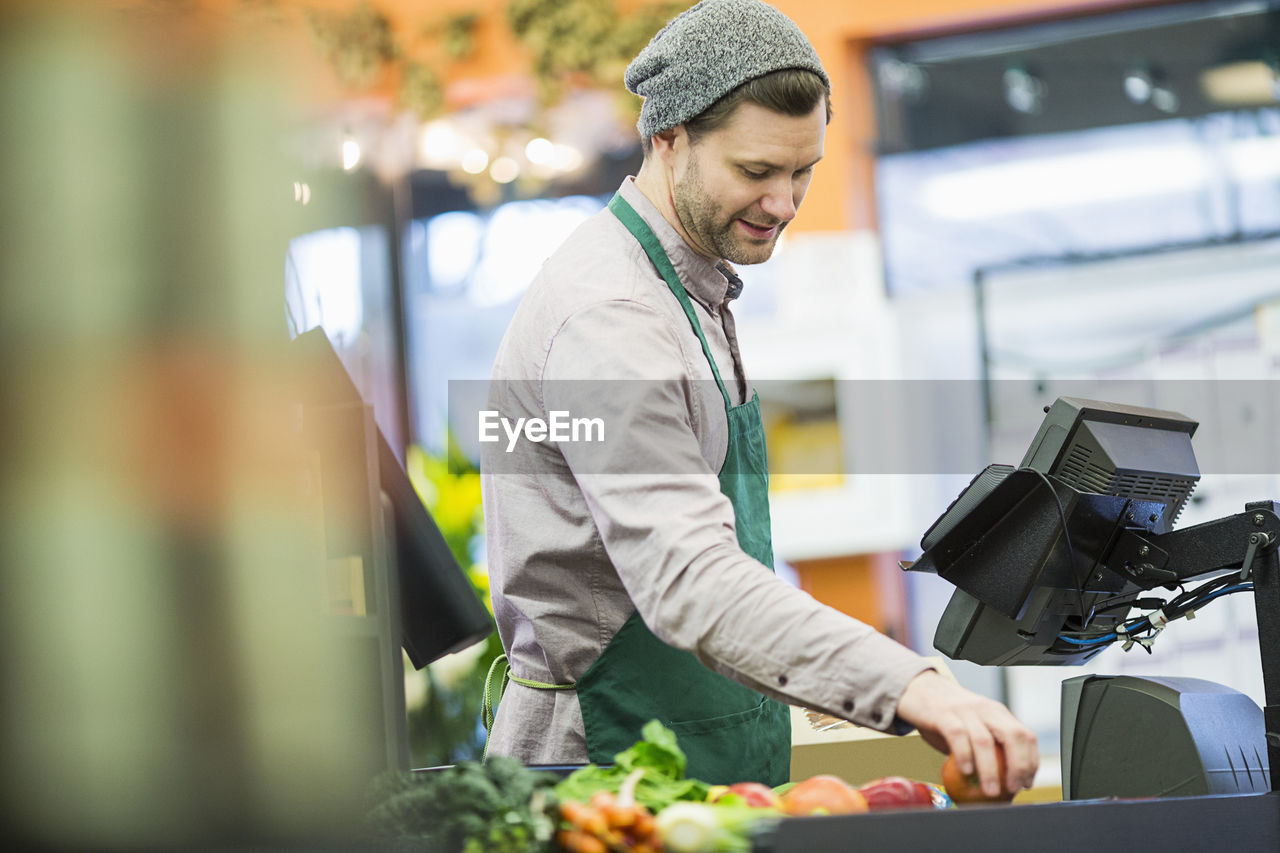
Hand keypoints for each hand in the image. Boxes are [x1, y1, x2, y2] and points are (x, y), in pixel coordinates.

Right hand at [895, 669, 1038, 797]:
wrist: (918, 689)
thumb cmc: (947, 716)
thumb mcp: (973, 725)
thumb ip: (987, 747)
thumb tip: (1001, 784)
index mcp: (997, 713)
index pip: (1025, 736)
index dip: (1031, 761)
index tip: (1026, 784)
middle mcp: (985, 709)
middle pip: (1014, 735)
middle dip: (1019, 765)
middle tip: (1014, 788)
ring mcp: (964, 710)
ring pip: (984, 741)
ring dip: (991, 770)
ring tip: (990, 791)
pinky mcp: (942, 714)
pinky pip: (957, 736)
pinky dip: (964, 756)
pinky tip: (966, 771)